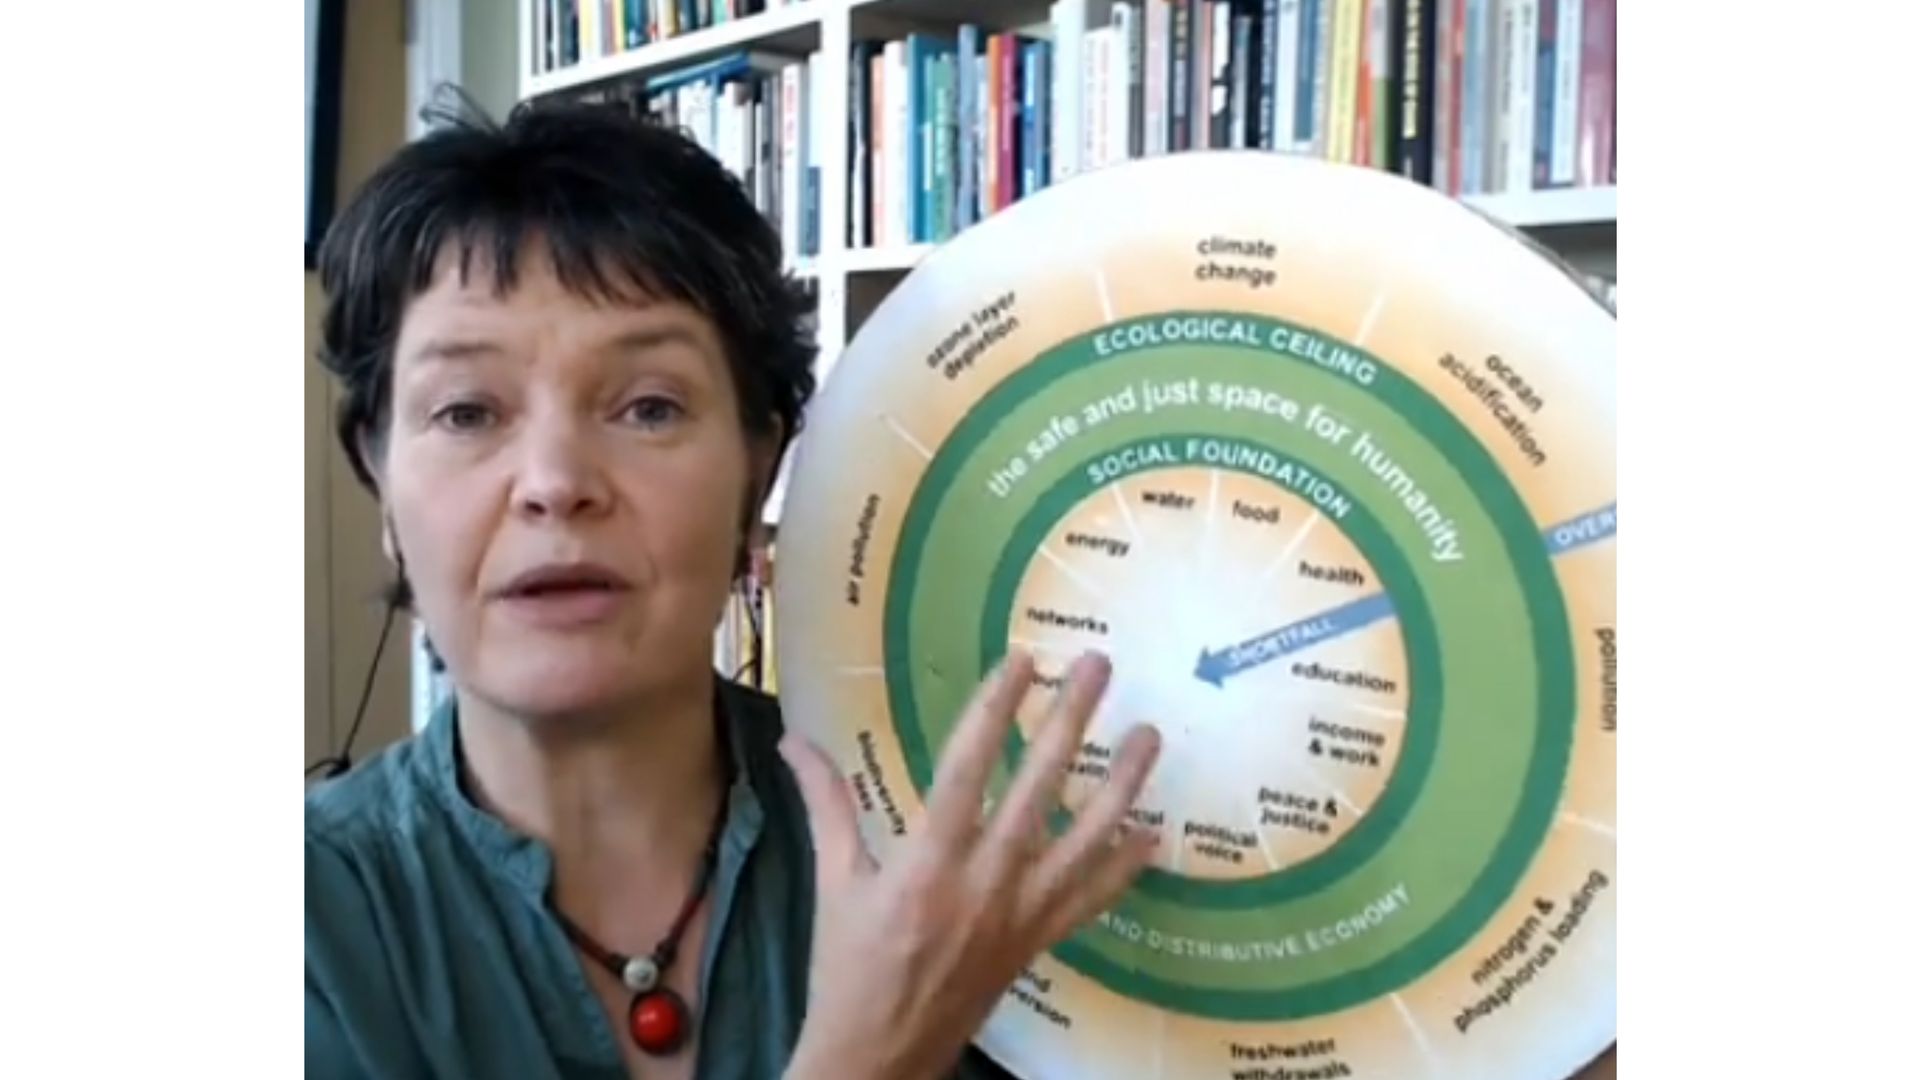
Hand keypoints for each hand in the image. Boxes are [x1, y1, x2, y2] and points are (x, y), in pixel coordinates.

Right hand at [780, 649, 1161, 1079]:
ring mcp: (1021, 913)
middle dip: (1069, 722)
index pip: (967, 768)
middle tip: (1098, 666)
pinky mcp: (1040, 940)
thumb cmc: (848, 967)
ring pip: (1085, 839)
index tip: (1023, 661)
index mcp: (926, 863)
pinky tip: (1152, 832)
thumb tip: (795, 740)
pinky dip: (1125, 865)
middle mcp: (984, 882)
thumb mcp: (834, 882)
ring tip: (1148, 734)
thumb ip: (825, 805)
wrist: (880, 1053)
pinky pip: (1094, 898)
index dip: (996, 710)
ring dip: (1120, 784)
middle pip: (1038, 788)